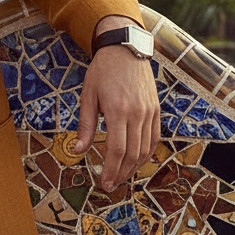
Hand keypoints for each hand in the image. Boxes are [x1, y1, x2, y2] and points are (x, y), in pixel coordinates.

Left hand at [73, 33, 160, 191]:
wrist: (126, 49)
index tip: (103, 182)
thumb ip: (85, 124)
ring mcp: (150, 112)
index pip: (116, 149)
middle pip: (132, 153)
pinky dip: (146, 153)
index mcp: (118, 110)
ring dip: (134, 167)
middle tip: (110, 185)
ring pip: (145, 149)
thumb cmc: (103, 70)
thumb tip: (78, 150)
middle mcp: (137, 113)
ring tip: (121, 176)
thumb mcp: (88, 94)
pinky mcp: (156, 110)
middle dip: (121, 173)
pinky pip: (154, 138)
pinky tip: (136, 161)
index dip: (110, 169)